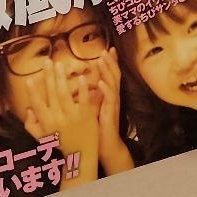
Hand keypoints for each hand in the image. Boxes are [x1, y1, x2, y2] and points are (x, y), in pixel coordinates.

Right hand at [21, 61, 100, 185]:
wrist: (81, 153)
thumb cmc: (60, 142)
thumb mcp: (42, 137)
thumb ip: (31, 124)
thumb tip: (28, 108)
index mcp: (46, 123)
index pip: (37, 105)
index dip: (33, 92)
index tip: (29, 79)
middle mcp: (58, 118)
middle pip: (51, 94)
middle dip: (48, 77)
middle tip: (46, 61)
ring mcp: (73, 115)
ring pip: (65, 94)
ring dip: (61, 78)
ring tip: (59, 64)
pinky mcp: (87, 114)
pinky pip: (84, 99)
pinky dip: (83, 89)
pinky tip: (81, 77)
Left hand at [95, 48, 133, 174]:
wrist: (107, 146)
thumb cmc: (98, 129)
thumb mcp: (94, 109)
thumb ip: (92, 97)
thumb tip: (83, 86)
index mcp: (109, 96)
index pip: (111, 75)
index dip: (111, 62)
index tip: (108, 49)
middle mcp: (113, 97)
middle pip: (114, 75)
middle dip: (110, 62)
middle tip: (105, 50)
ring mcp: (113, 105)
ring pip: (112, 83)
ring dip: (107, 71)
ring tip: (102, 60)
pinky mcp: (110, 113)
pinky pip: (110, 99)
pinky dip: (106, 90)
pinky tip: (101, 83)